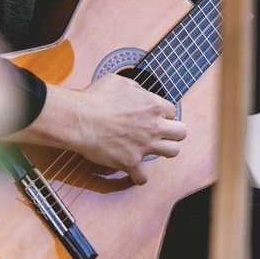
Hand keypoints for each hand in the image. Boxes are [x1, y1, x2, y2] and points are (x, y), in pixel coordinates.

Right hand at [16, 73, 186, 184]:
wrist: (78, 119)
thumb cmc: (94, 97)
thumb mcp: (118, 81)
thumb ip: (135, 88)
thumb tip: (140, 93)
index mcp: (153, 105)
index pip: (172, 111)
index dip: (162, 114)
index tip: (153, 117)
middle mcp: (154, 126)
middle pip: (181, 132)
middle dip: (173, 132)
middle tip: (161, 133)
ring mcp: (144, 145)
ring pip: (173, 152)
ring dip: (164, 151)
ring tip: (153, 150)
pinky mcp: (131, 162)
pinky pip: (143, 177)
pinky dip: (139, 176)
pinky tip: (134, 172)